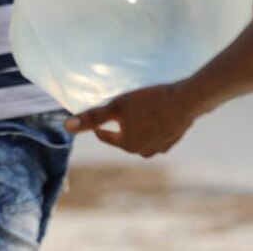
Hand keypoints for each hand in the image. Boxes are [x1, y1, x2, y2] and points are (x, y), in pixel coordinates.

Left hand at [64, 82, 197, 157]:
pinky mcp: (172, 141)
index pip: (106, 136)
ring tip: (139, 110)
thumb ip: (92, 117)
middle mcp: (143, 151)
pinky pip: (155, 135)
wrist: (186, 100)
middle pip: (124, 137)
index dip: (101, 125)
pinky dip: (152, 126)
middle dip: (121, 125)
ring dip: (137, 126)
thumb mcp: (117, 106)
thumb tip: (66, 127)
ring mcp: (160, 148)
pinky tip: (155, 113)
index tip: (102, 115)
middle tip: (123, 109)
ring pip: (141, 137)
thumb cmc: (149, 101)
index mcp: (127, 144)